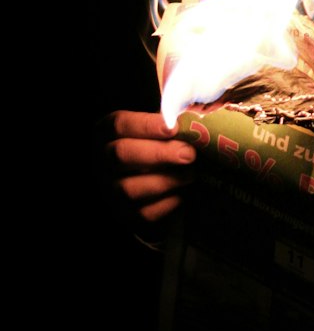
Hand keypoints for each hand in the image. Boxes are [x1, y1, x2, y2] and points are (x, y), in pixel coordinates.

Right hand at [99, 110, 197, 228]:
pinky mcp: (126, 217)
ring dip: (167, 179)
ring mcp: (110, 191)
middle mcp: (103, 162)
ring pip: (130, 187)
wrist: (157, 185)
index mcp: (108, 133)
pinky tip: (184, 192)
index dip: (146, 125)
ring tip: (191, 173)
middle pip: (122, 154)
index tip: (173, 126)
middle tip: (188, 153)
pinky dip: (168, 203)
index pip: (120, 124)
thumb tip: (194, 113)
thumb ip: (170, 120)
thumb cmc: (161, 147)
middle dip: (160, 153)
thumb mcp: (159, 129)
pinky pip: (144, 213)